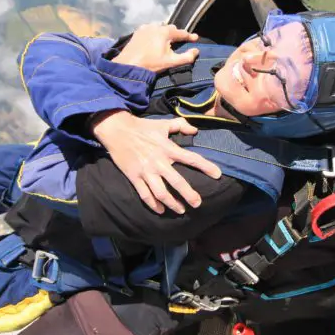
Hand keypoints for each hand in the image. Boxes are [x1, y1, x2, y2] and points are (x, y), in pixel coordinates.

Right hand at [90, 110, 221, 213]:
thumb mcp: (163, 123)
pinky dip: (153, 204)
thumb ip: (181, 125)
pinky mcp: (134, 177)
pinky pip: (145, 194)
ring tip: (181, 211)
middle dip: (189, 195)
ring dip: (172, 204)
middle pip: (177, 182)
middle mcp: (159, 162)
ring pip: (161, 193)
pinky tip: (161, 210)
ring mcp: (146, 171)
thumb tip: (195, 130)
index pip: (191, 158)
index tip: (218, 175)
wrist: (117, 130)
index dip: (206, 166)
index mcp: (168, 149)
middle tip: (198, 204)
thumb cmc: (142, 127)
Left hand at [113, 23, 199, 73]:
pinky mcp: (137, 32)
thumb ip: (186, 57)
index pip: (181, 32)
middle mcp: (155, 26)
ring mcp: (145, 28)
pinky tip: (153, 40)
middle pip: (170, 28)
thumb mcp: (171, 62)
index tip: (196, 38)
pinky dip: (154, 33)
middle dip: (176, 34)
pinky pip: (149, 29)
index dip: (189, 36)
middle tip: (180, 41)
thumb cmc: (151, 64)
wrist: (128, 65)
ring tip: (166, 41)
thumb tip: (196, 51)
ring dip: (164, 32)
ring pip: (159, 27)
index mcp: (165, 32)